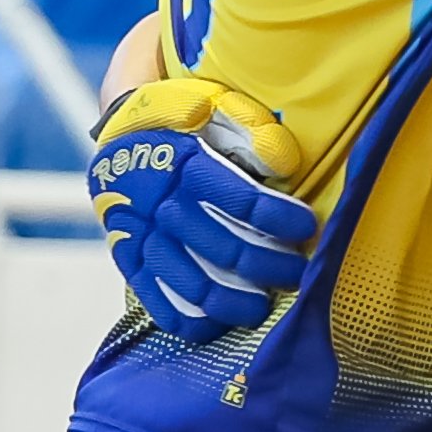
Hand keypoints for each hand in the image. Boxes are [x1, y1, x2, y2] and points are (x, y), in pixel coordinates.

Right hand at [91, 75, 316, 334]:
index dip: (278, 216)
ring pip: (190, 281)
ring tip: (263, 306)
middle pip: (221, 246)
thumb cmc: (184, 121)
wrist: (124, 134)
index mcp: (181, 161)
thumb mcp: (215, 106)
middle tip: (298, 273)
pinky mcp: (127, 257)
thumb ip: (249, 127)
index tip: (308, 227)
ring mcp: (139, 233)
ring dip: (233, 300)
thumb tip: (282, 161)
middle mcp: (157, 201)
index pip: (238, 198)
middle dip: (268, 265)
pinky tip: (217, 324)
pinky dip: (187, 317)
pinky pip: (155, 297)